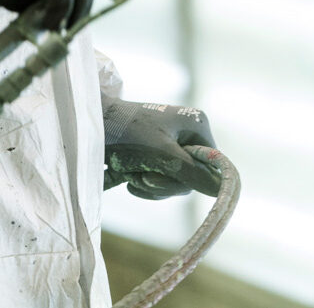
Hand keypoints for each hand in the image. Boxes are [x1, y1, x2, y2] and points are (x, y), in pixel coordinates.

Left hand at [102, 97, 219, 198]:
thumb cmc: (129, 133)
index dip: (193, 178)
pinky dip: (144, 183)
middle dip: (164, 183)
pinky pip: (160, 179)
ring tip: (131, 174)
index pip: (212, 165)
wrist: (94, 124)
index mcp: (197, 125)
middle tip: (142, 176)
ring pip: (174, 181)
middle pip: (191, 176)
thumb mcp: (163, 155)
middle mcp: (188, 133)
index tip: (168, 176)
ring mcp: (173, 143)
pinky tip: (127, 179)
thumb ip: (192, 172)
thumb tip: (220, 189)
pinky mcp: (156, 154)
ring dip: (151, 184)